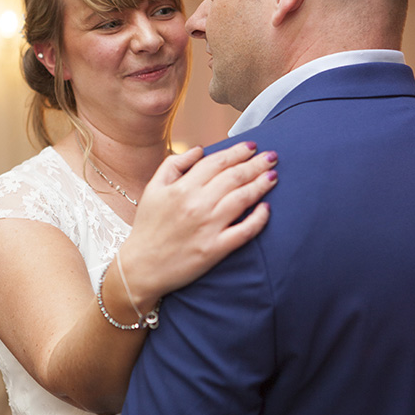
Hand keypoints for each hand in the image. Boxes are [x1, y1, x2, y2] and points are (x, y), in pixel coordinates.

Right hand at [120, 141, 277, 306]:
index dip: (237, 152)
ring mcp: (208, 227)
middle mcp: (197, 205)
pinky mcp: (215, 249)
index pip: (217, 162)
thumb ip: (174, 164)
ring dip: (261, 184)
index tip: (252, 146)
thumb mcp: (153, 188)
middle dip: (256, 163)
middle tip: (272, 156)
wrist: (141, 268)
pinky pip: (244, 231)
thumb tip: (200, 149)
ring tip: (273, 175)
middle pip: (234, 177)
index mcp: (182, 188)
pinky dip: (258, 219)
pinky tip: (266, 208)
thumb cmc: (148, 227)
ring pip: (242, 199)